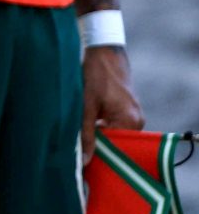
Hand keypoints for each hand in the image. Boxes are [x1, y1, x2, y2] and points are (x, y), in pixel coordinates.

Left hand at [81, 43, 143, 157]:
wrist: (105, 52)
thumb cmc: (95, 76)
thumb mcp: (86, 106)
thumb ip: (86, 134)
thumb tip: (85, 161)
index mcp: (130, 122)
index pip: (116, 150)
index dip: (98, 155)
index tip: (81, 161)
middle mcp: (137, 121)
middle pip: (116, 143)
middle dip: (97, 146)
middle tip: (76, 149)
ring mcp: (134, 115)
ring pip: (114, 134)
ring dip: (98, 135)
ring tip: (79, 134)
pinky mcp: (128, 109)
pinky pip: (115, 124)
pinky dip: (101, 126)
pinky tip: (87, 123)